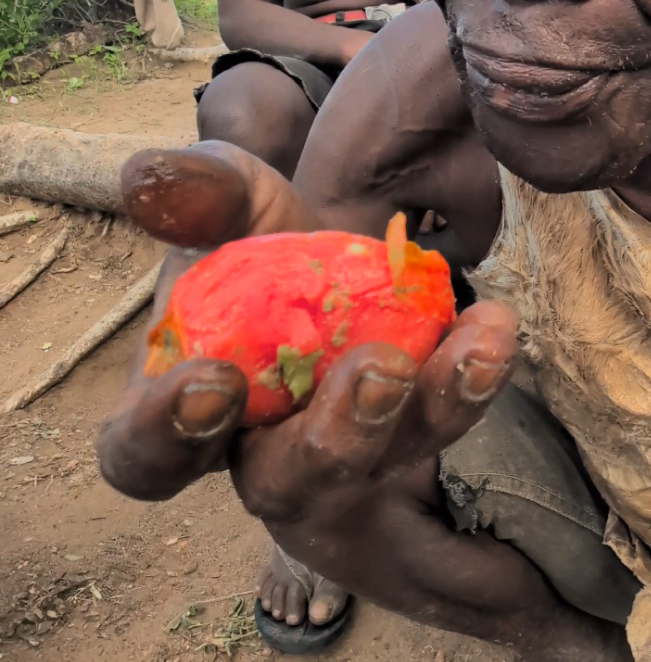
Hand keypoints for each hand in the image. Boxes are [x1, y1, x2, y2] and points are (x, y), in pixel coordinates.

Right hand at [99, 143, 518, 576]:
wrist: (328, 253)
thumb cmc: (254, 241)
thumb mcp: (230, 205)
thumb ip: (196, 194)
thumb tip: (145, 178)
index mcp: (176, 414)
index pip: (147, 458)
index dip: (168, 435)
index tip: (213, 381)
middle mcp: (259, 451)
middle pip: (284, 483)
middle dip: (334, 436)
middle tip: (378, 371)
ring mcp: (344, 452)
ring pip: (383, 461)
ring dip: (431, 408)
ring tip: (474, 348)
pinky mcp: (410, 428)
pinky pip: (442, 419)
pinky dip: (473, 376)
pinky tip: (494, 328)